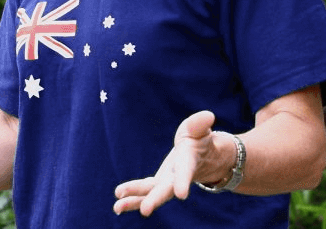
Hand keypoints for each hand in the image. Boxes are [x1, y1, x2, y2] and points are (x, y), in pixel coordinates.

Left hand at [113, 110, 230, 215]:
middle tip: (144, 210)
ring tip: (117, 207)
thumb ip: (200, 124)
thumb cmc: (200, 140)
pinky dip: (132, 199)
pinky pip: (144, 192)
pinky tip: (117, 206)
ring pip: (150, 193)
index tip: (181, 195)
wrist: (203, 158)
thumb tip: (208, 116)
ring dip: (135, 200)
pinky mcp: (157, 184)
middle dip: (155, 199)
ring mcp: (167, 183)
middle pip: (166, 189)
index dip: (183, 181)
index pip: (186, 172)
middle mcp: (177, 177)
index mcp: (189, 163)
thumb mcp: (199, 130)